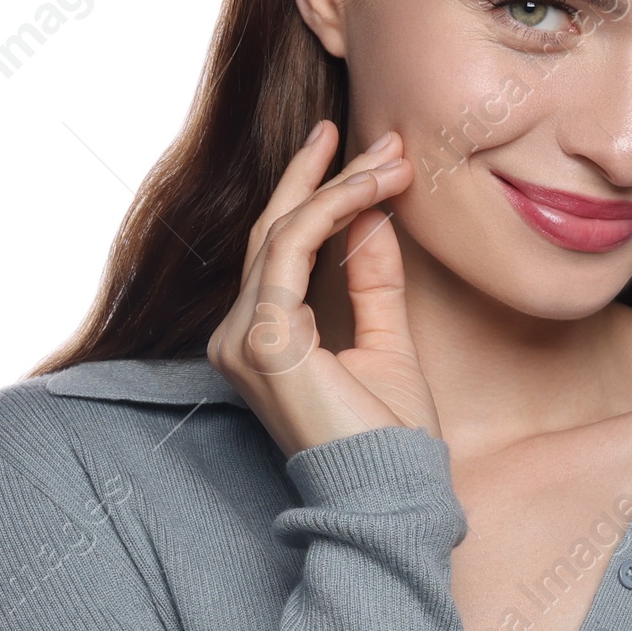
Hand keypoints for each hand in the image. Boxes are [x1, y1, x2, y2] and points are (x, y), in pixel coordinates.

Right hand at [207, 119, 439, 455]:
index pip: (282, 250)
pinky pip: (292, 248)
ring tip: (393, 159)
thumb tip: (372, 216)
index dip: (325, 195)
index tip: (377, 159)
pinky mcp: (265, 340)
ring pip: (283, 231)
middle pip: (274, 231)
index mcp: (262, 340)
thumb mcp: (387, 340)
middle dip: (326, 174)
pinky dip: (333, 209)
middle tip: (377, 134)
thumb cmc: (390, 439)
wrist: (391, 496)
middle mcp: (238, 336)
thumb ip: (372, 279)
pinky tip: (372, 189)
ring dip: (341, 185)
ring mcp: (243, 339)